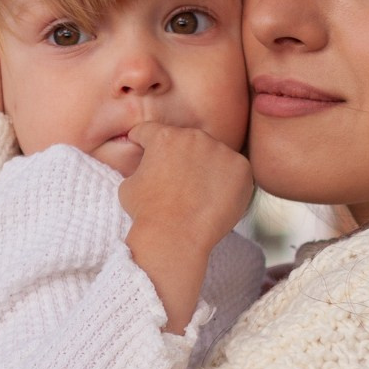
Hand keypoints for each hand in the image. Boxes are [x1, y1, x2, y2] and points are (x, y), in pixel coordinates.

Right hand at [119, 123, 253, 333]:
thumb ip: (139, 166)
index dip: (145, 141)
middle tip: (178, 182)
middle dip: (180, 157)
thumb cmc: (148, 214)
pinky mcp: (241, 167)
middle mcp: (193, 136)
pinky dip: (227, 181)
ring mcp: (220, 150)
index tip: (146, 148)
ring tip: (198, 194)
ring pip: (212, 154)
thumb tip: (144, 165)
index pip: (151, 131)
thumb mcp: (128, 185)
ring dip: (206, 167)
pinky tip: (216, 199)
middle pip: (186, 141)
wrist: (176, 237)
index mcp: (163, 137)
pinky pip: (234, 169)